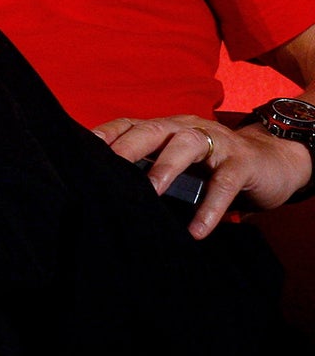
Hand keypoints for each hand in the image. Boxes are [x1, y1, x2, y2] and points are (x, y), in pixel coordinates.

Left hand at [95, 112, 314, 238]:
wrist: (273, 162)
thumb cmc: (214, 166)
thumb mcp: (181, 163)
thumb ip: (152, 169)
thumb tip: (113, 192)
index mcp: (166, 127)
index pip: (130, 125)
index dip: (106, 134)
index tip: (83, 150)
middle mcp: (186, 127)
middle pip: (152, 129)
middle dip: (128, 146)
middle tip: (109, 168)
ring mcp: (217, 142)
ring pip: (187, 144)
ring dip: (166, 167)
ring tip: (150, 192)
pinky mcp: (243, 163)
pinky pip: (226, 182)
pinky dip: (211, 206)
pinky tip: (198, 230)